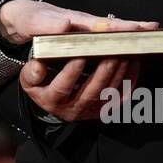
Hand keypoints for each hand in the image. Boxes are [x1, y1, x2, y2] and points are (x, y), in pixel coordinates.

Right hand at [0, 4, 156, 122]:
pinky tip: (133, 64)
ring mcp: (91, 111)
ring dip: (118, 72)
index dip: (71, 73)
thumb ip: (31, 73)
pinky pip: (121, 97)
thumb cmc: (42, 81)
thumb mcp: (29, 77)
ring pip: (108, 93)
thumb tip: (38, 67)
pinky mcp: (104, 110)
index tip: (78, 56)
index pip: (62, 87)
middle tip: (110, 51)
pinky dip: (130, 81)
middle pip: (91, 91)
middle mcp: (73, 110)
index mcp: (52, 100)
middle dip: (102, 70)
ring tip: (124, 52)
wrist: (52, 97)